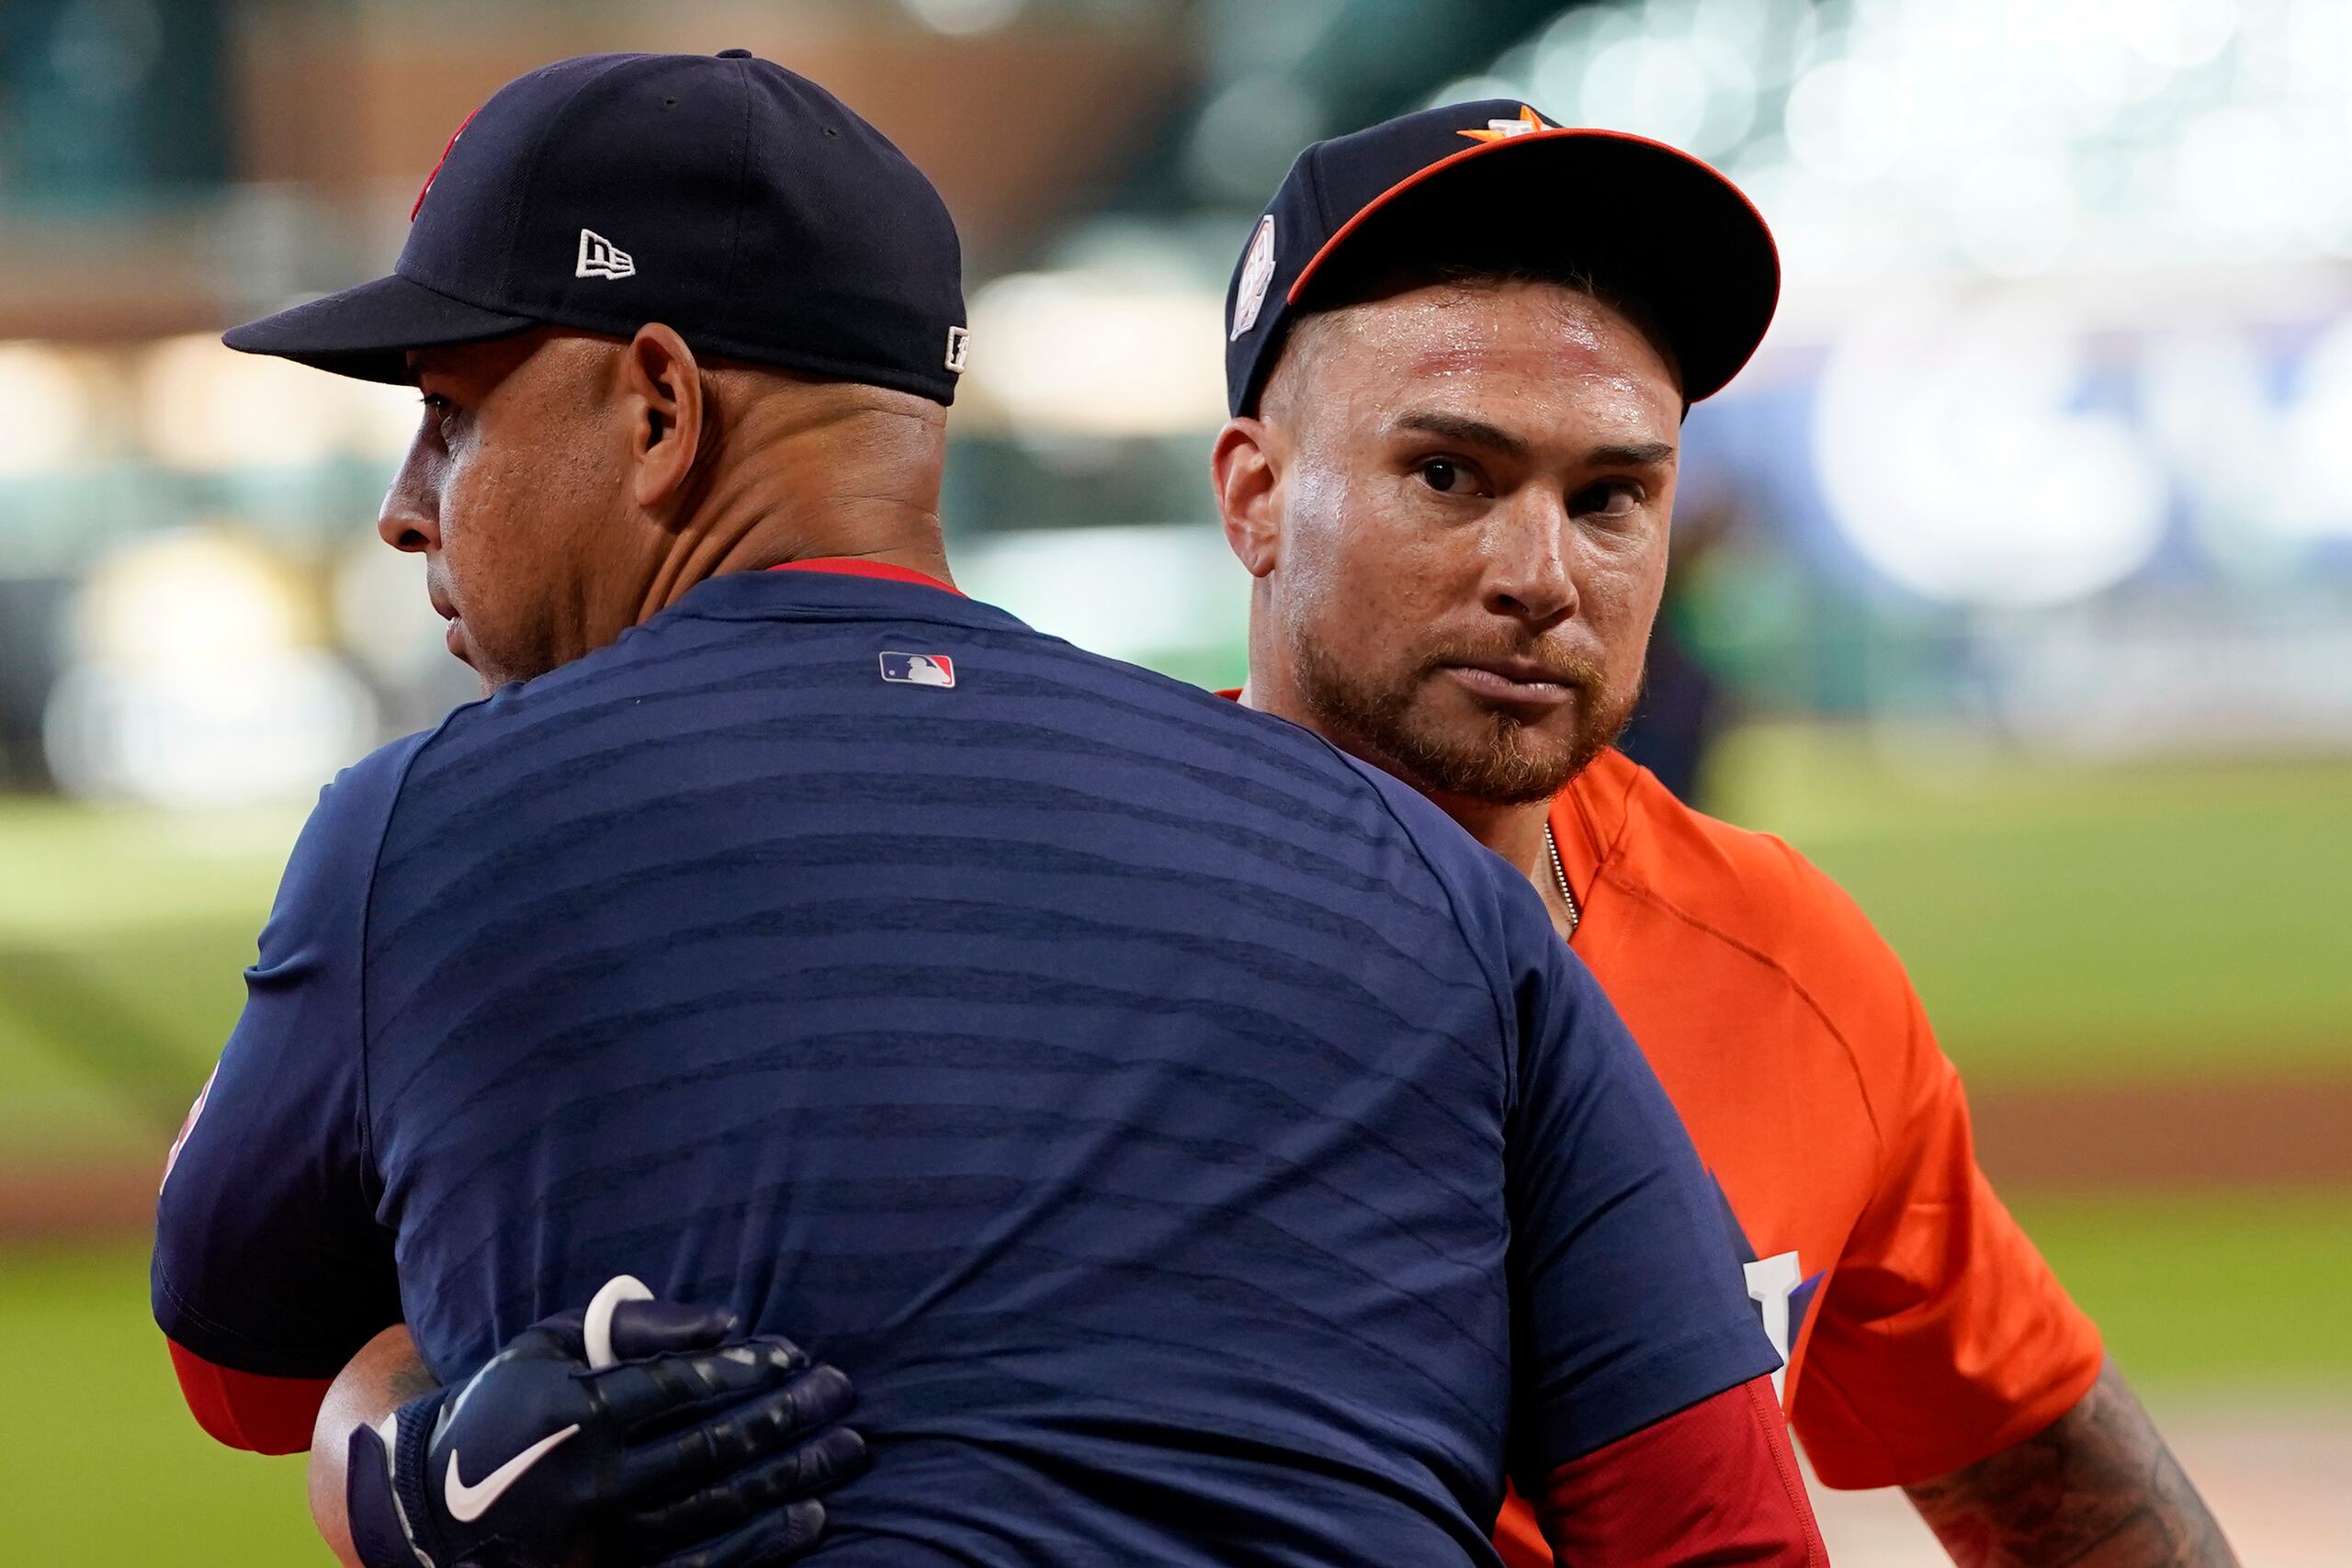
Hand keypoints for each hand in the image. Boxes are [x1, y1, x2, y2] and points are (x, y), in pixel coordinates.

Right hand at [345, 1277, 865, 1567]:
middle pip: (713, 1446)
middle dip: (788, 1416)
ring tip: (850, 1447)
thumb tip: (724, 1321)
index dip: (745, 1368)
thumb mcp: (546, 1345)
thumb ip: (631, 1323)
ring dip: (795, 1475)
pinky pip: (705, 1563)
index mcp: (575, 1413)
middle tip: (841, 1391)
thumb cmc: (506, 1404)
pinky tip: (811, 1515)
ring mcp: (606, 1537)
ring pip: (720, 1504)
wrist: (434, 1506)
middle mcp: (593, 1480)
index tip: (794, 1354)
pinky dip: (762, 1540)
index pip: (679, 1386)